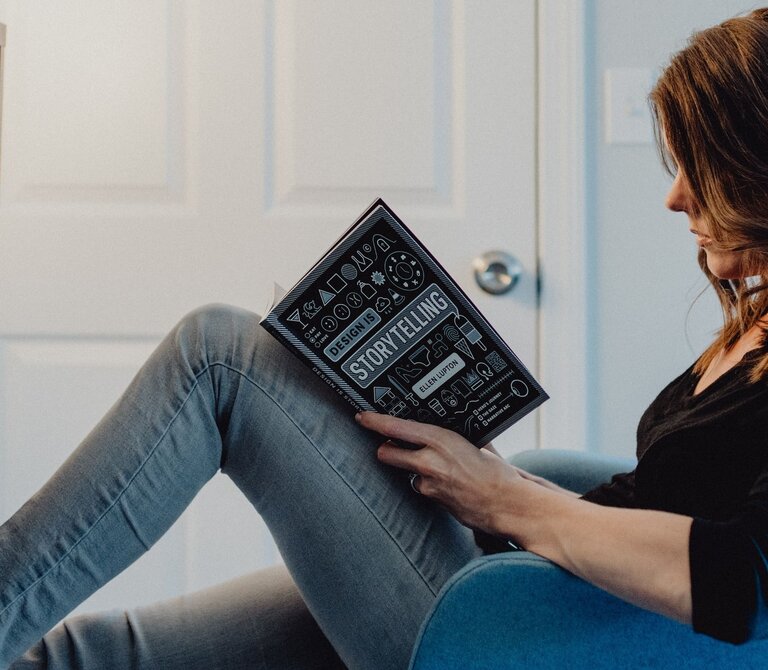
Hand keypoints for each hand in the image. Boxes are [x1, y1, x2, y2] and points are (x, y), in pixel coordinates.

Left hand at [355, 411, 523, 535]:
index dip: (375, 421)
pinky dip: (429, 483)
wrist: (508, 504)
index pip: (396, 427)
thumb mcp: (477, 442)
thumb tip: (442, 426)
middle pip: (386, 452)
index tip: (362, 416)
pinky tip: (448, 483)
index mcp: (441, 439)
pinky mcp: (432, 499)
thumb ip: (455, 435)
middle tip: (391, 443)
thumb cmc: (497, 472)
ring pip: (405, 471)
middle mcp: (430, 460)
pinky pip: (422, 486)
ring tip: (438, 467)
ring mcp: (429, 482)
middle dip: (386, 448)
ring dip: (413, 469)